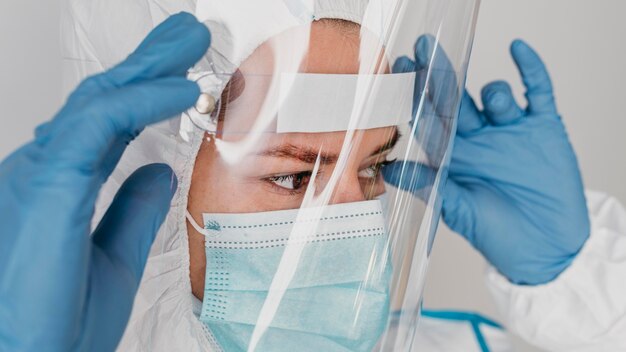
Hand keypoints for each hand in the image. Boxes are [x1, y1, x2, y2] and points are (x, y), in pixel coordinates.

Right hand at [0, 13, 209, 350]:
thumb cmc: (56, 322)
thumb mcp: (115, 256)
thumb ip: (133, 210)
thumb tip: (157, 172)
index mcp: (61, 184)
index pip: (108, 122)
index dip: (145, 92)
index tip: (181, 75)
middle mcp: (47, 169)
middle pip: (103, 100)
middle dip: (147, 63)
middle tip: (187, 36)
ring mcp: (41, 173)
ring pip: (98, 101)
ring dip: (149, 69)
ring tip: (191, 46)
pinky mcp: (46, 184)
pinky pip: (96, 126)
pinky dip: (140, 102)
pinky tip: (179, 90)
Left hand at [385, 38, 588, 284]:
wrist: (544, 249)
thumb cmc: (497, 234)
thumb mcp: (458, 211)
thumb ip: (429, 186)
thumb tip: (388, 170)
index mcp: (453, 156)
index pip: (429, 119)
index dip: (414, 97)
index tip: (397, 71)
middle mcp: (478, 139)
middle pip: (456, 98)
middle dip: (439, 74)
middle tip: (423, 49)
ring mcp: (509, 131)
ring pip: (494, 96)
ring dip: (491, 93)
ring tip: (493, 103)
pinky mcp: (542, 128)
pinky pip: (537, 92)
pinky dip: (530, 70)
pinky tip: (517, 50)